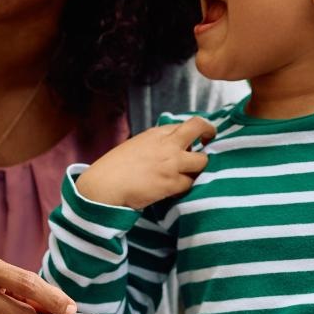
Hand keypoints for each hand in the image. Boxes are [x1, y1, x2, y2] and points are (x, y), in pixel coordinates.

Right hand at [76, 116, 215, 209]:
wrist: (104, 186)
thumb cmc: (114, 168)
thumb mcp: (135, 146)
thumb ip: (155, 144)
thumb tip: (172, 149)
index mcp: (155, 134)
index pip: (185, 124)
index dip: (196, 130)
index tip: (199, 137)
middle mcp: (166, 144)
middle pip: (199, 128)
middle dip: (209, 133)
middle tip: (209, 143)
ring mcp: (171, 163)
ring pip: (202, 161)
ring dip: (197, 169)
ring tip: (187, 175)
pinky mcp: (171, 183)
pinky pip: (190, 184)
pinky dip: (184, 188)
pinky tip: (173, 190)